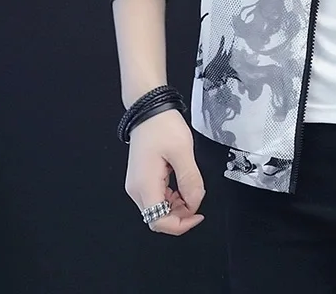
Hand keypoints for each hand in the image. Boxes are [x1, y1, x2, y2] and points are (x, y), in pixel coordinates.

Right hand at [125, 109, 205, 235]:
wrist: (149, 110)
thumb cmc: (163, 126)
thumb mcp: (183, 151)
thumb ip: (190, 179)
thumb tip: (196, 202)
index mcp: (145, 185)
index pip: (159, 222)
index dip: (181, 224)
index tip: (199, 215)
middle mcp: (137, 189)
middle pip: (158, 218)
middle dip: (180, 215)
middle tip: (197, 198)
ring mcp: (138, 184)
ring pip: (158, 209)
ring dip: (177, 206)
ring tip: (190, 187)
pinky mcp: (142, 178)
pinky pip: (157, 197)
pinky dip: (172, 197)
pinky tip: (182, 185)